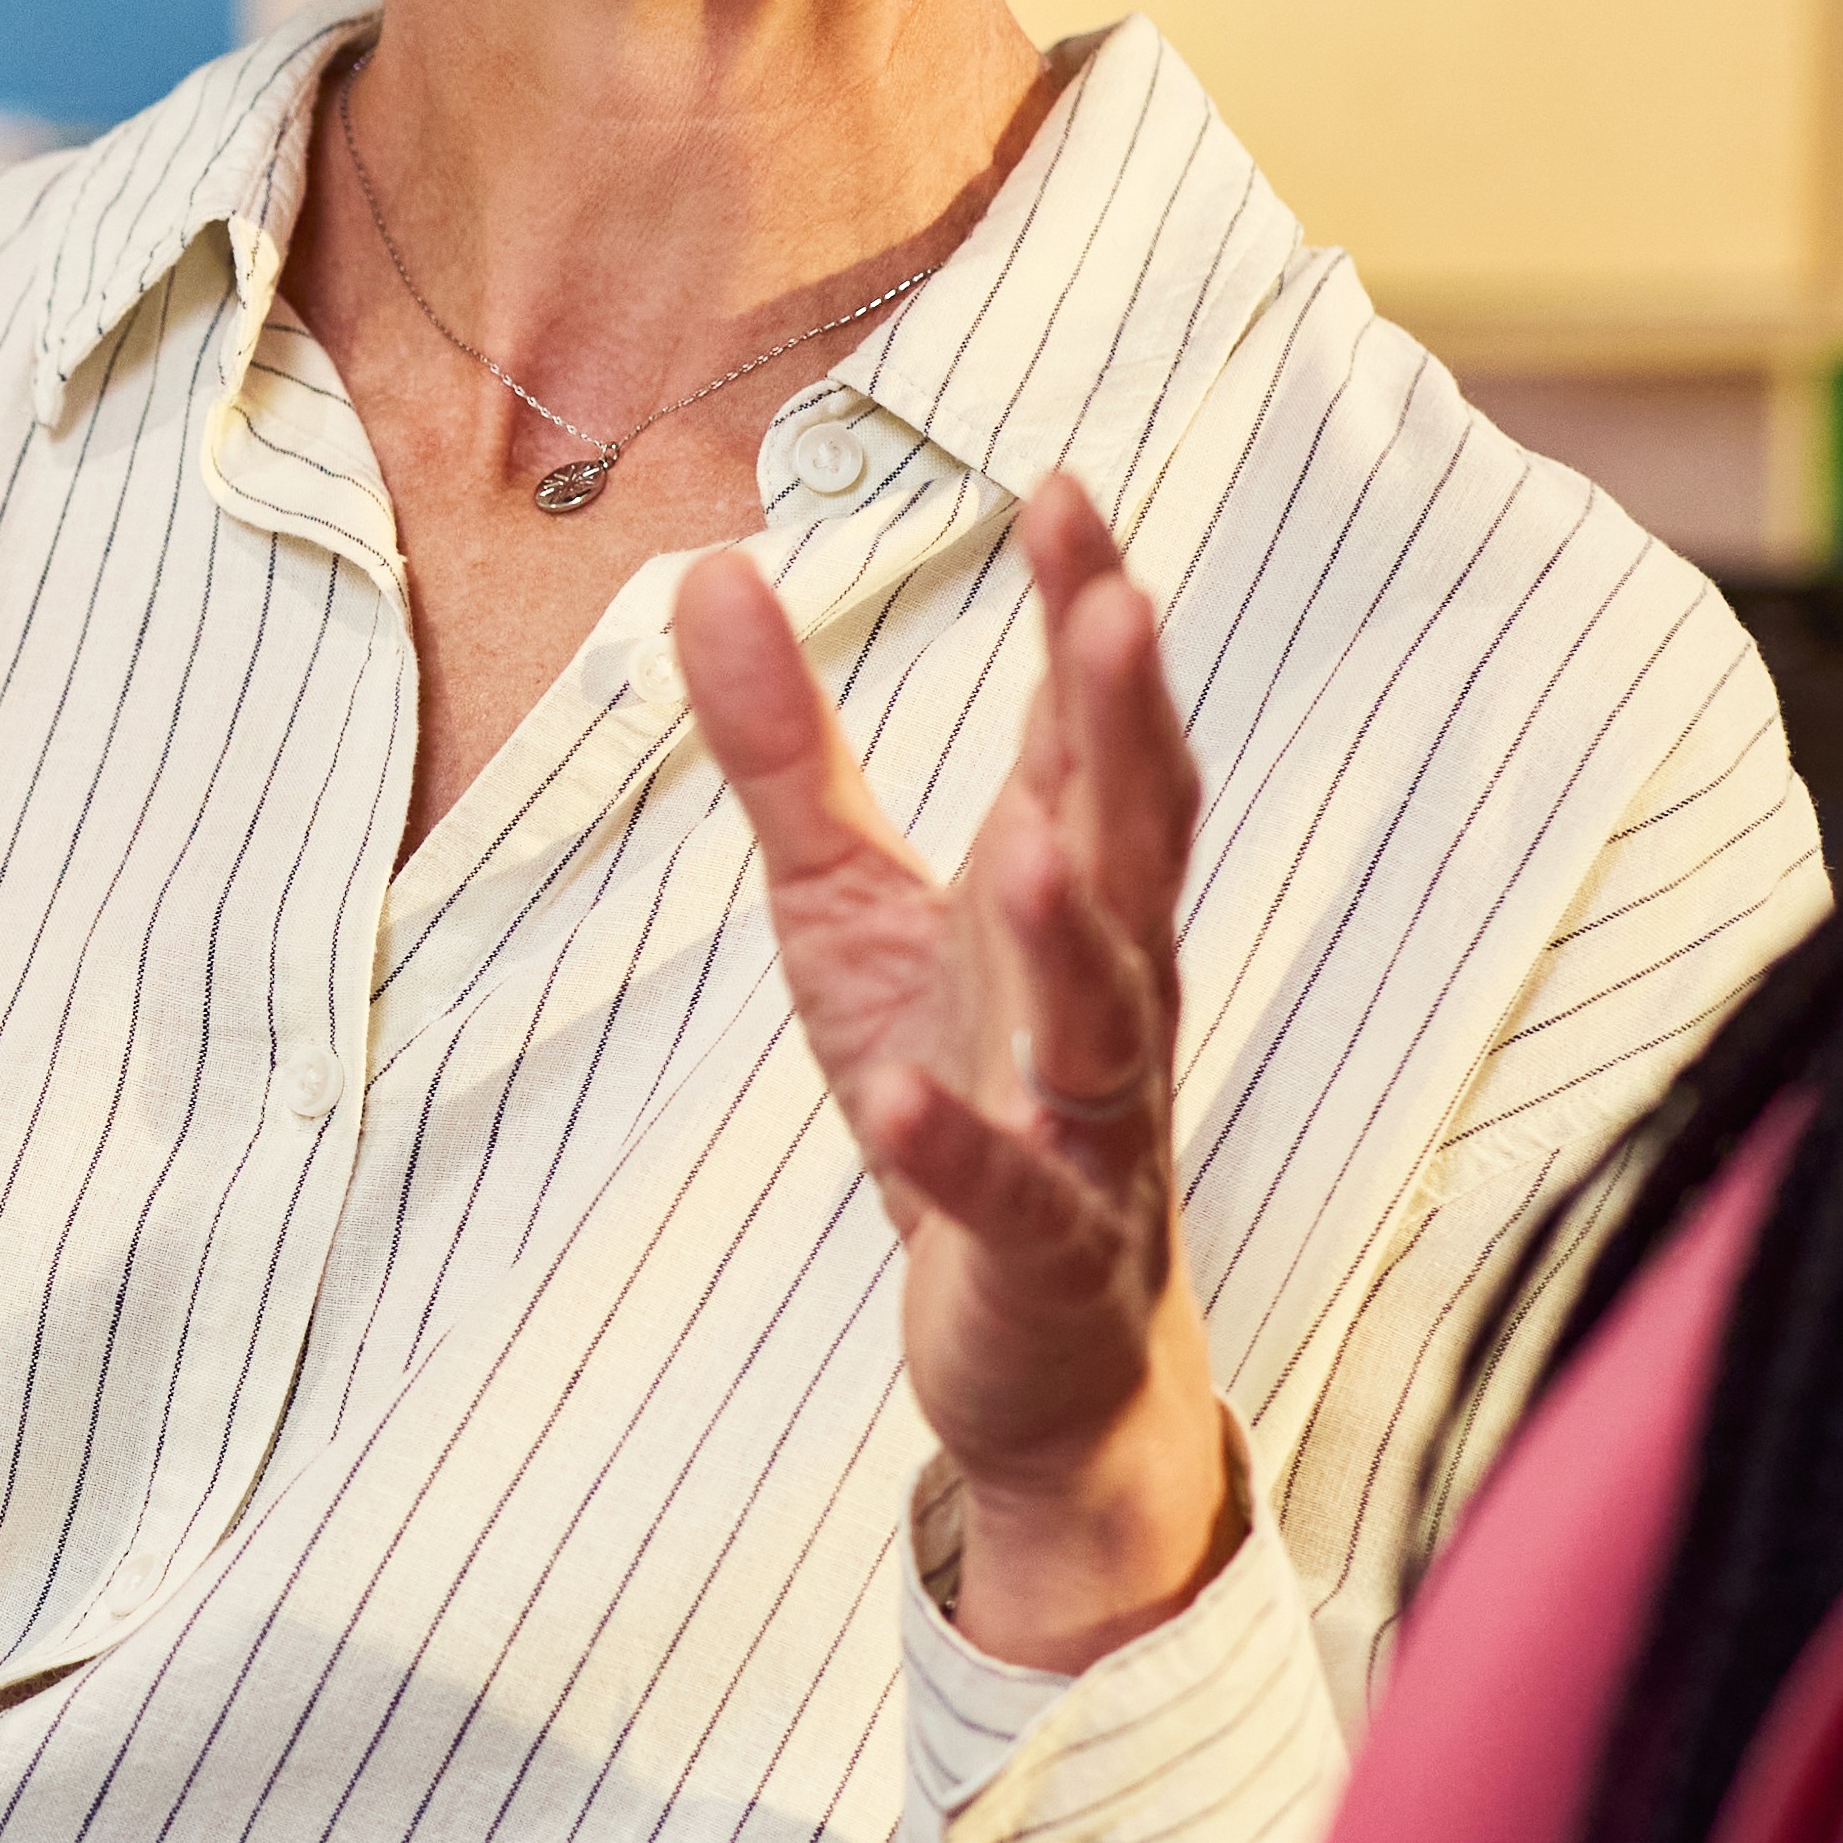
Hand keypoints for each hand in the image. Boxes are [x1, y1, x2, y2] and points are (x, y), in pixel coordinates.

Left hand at [682, 468, 1236, 1673]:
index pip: (1095, 737)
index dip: (1089, 617)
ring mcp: (1094, 1128)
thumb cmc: (961, 1092)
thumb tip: (705, 566)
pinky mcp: (1047, 1254)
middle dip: (1129, 725)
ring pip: (1106, 1017)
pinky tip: (890, 1098)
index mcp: (1070, 896)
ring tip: (1026, 842)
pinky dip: (956, 1149)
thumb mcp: (847, 907)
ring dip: (1067, 933)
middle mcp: (1109, 994)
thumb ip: (788, 751)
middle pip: (1138, 842)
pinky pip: (1012, 1197)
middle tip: (1118, 600)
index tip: (1062, 487)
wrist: (1040, 1355)